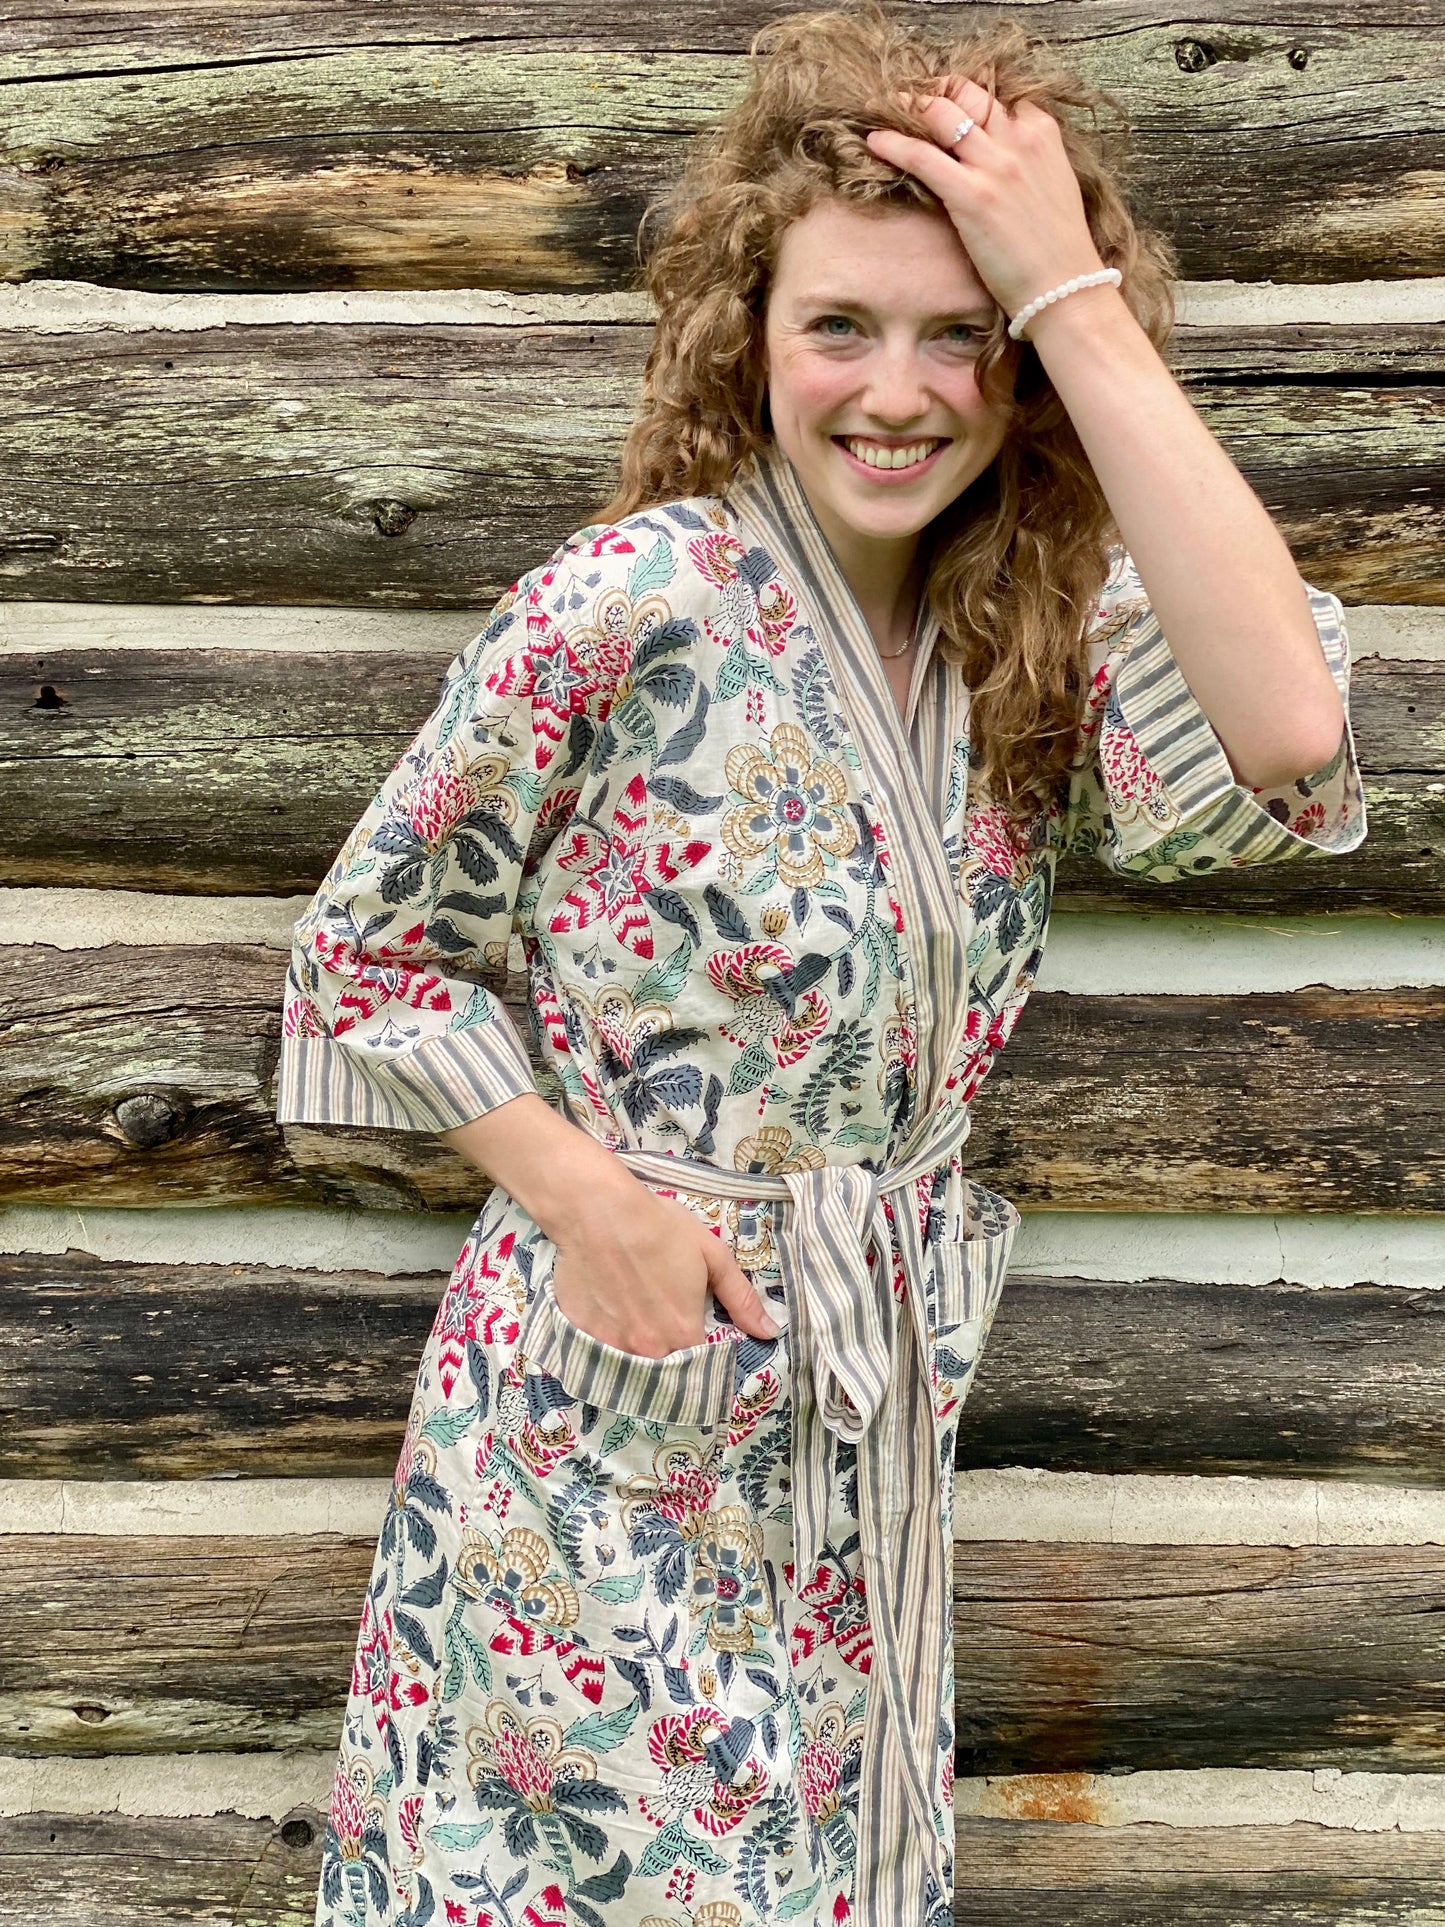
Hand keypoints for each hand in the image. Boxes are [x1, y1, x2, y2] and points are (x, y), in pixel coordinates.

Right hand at [442, 1091, 778, 1359]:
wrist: (598, 1211)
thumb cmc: (659, 1228)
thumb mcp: (712, 1256)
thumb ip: (741, 1299)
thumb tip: (771, 1333)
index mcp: (684, 1332)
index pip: (701, 1367)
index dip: (703, 1358)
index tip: (698, 1343)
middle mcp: (648, 1349)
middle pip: (665, 1372)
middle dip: (671, 1362)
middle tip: (666, 1331)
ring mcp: (611, 1345)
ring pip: (631, 1366)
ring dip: (639, 1355)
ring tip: (637, 1326)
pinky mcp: (581, 1335)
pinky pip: (599, 1353)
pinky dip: (607, 1345)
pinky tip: (608, 1319)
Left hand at [864, 78, 1107, 323]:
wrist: (1065, 288)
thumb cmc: (1059, 250)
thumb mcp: (1055, 187)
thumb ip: (1032, 163)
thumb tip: (1004, 160)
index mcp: (1042, 135)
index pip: (999, 98)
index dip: (969, 98)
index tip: (948, 104)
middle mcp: (1018, 141)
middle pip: (968, 94)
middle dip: (935, 91)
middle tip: (909, 98)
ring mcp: (994, 166)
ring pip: (942, 115)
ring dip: (910, 107)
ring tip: (883, 107)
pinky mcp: (970, 196)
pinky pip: (922, 156)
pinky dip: (894, 143)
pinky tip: (875, 140)